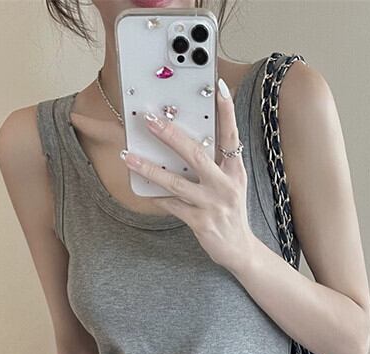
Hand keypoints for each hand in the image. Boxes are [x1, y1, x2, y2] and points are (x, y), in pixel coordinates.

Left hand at [121, 76, 256, 273]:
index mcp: (235, 170)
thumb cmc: (230, 211)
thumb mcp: (230, 183)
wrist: (240, 250)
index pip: (231, 135)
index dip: (226, 111)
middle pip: (196, 154)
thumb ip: (215, 162)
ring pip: (176, 182)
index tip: (218, 87)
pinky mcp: (201, 223)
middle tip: (149, 119)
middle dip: (170, 135)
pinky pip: (172, 205)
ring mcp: (212, 204)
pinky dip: (156, 196)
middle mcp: (226, 184)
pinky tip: (142, 186)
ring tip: (129, 156)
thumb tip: (184, 141)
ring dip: (149, 168)